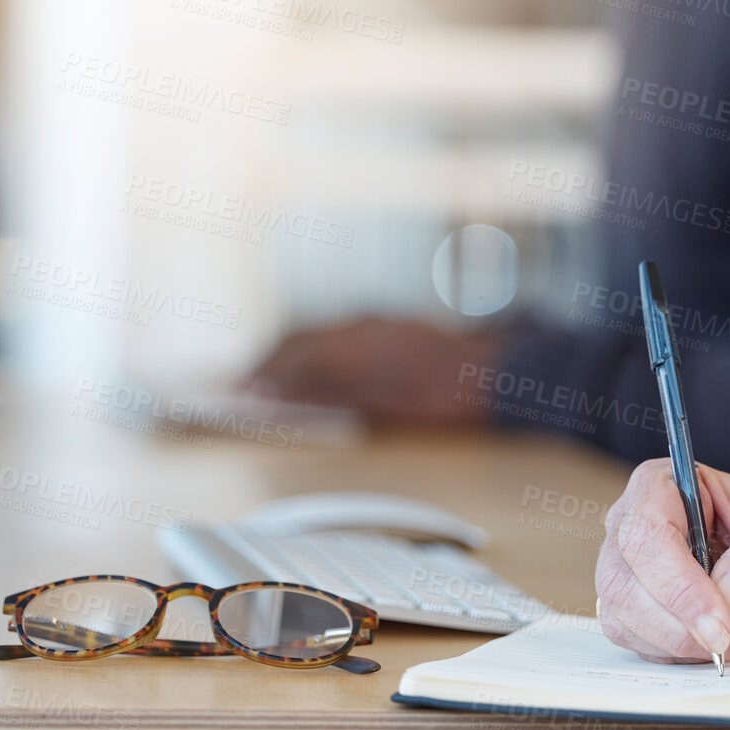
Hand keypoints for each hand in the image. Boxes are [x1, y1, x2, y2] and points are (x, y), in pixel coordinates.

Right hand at [245, 318, 496, 426]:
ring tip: (273, 372)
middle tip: (244, 380)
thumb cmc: (441, 396)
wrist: (492, 373)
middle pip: (295, 340)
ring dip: (290, 351)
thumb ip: (326, 397)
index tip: (237, 390)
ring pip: (317, 331)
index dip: (259, 378)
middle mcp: (357, 327)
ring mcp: (374, 322)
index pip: (287, 360)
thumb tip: (282, 395)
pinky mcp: (390, 324)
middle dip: (266, 360)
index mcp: (348, 347)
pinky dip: (318, 346)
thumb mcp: (378, 407)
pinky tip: (318, 361)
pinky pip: (339, 329)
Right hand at [593, 461, 729, 663]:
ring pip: (625, 620)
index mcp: (667, 485)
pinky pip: (642, 646)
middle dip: (678, 623)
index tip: (720, 620)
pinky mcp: (646, 615)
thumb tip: (724, 592)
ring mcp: (636, 573)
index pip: (646, 533)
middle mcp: (640, 526)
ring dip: (685, 641)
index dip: (677, 583)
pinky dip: (685, 656)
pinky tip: (729, 641)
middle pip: (623, 583)